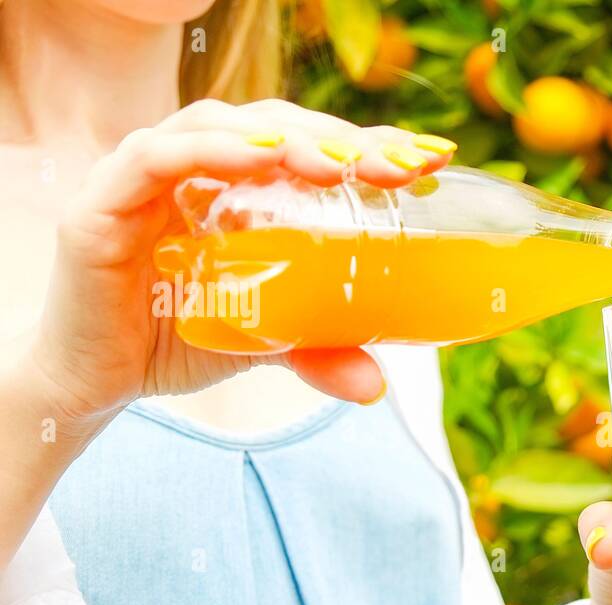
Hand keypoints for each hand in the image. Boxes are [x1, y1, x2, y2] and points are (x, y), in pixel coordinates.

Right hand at [27, 98, 457, 428]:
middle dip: (340, 138)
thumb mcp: (265, 337)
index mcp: (239, 186)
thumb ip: (318, 349)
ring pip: (219, 127)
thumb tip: (376, 386)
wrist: (98, 381)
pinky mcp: (106, 202)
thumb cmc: (179, 337)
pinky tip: (260, 159)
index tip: (427, 160)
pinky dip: (210, 152)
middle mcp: (197, 169)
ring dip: (283, 137)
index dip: (368, 144)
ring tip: (339, 165)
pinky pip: (156, 157)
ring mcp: (148, 178)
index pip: (308, 145)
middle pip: (273, 126)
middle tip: (398, 166)